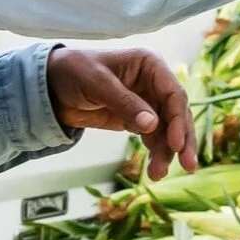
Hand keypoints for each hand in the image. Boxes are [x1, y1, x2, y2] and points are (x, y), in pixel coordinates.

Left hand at [46, 47, 196, 179]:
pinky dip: (156, 152)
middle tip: (188, 165)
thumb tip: (152, 125)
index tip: (176, 144)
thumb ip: (125, 103)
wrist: (52, 86)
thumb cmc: (74, 72)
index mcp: (150, 65)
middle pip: (177, 114)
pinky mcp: (136, 119)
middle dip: (182, 140)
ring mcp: (147, 102)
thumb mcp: (98, 84)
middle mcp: (154, 83)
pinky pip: (153, 137)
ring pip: (167, 129)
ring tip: (157, 174)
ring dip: (167, 152)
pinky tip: (155, 169)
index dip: (178, 119)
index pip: (173, 94)